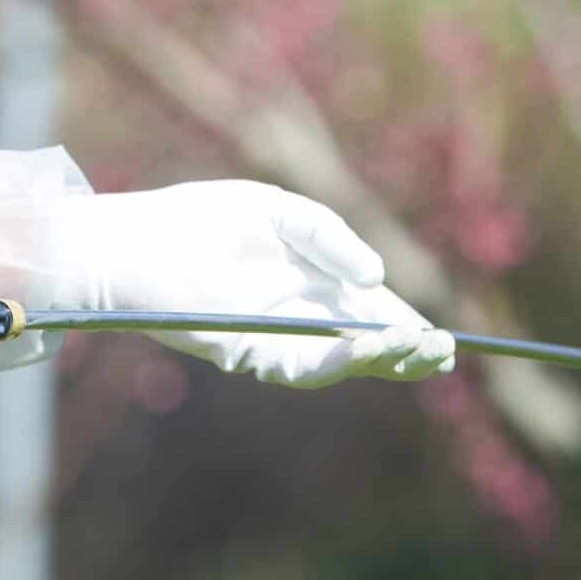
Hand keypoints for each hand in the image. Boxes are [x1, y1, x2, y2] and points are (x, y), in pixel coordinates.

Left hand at [61, 181, 455, 388]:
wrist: (137, 241)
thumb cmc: (198, 218)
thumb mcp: (277, 211)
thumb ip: (329, 237)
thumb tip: (375, 278)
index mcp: (313, 282)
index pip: (374, 312)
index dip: (409, 326)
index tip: (444, 337)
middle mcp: (301, 317)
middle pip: (367, 345)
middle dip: (408, 352)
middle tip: (443, 352)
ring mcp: (278, 339)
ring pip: (343, 363)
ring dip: (382, 359)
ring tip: (417, 348)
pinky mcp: (250, 354)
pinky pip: (302, 368)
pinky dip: (337, 361)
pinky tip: (365, 347)